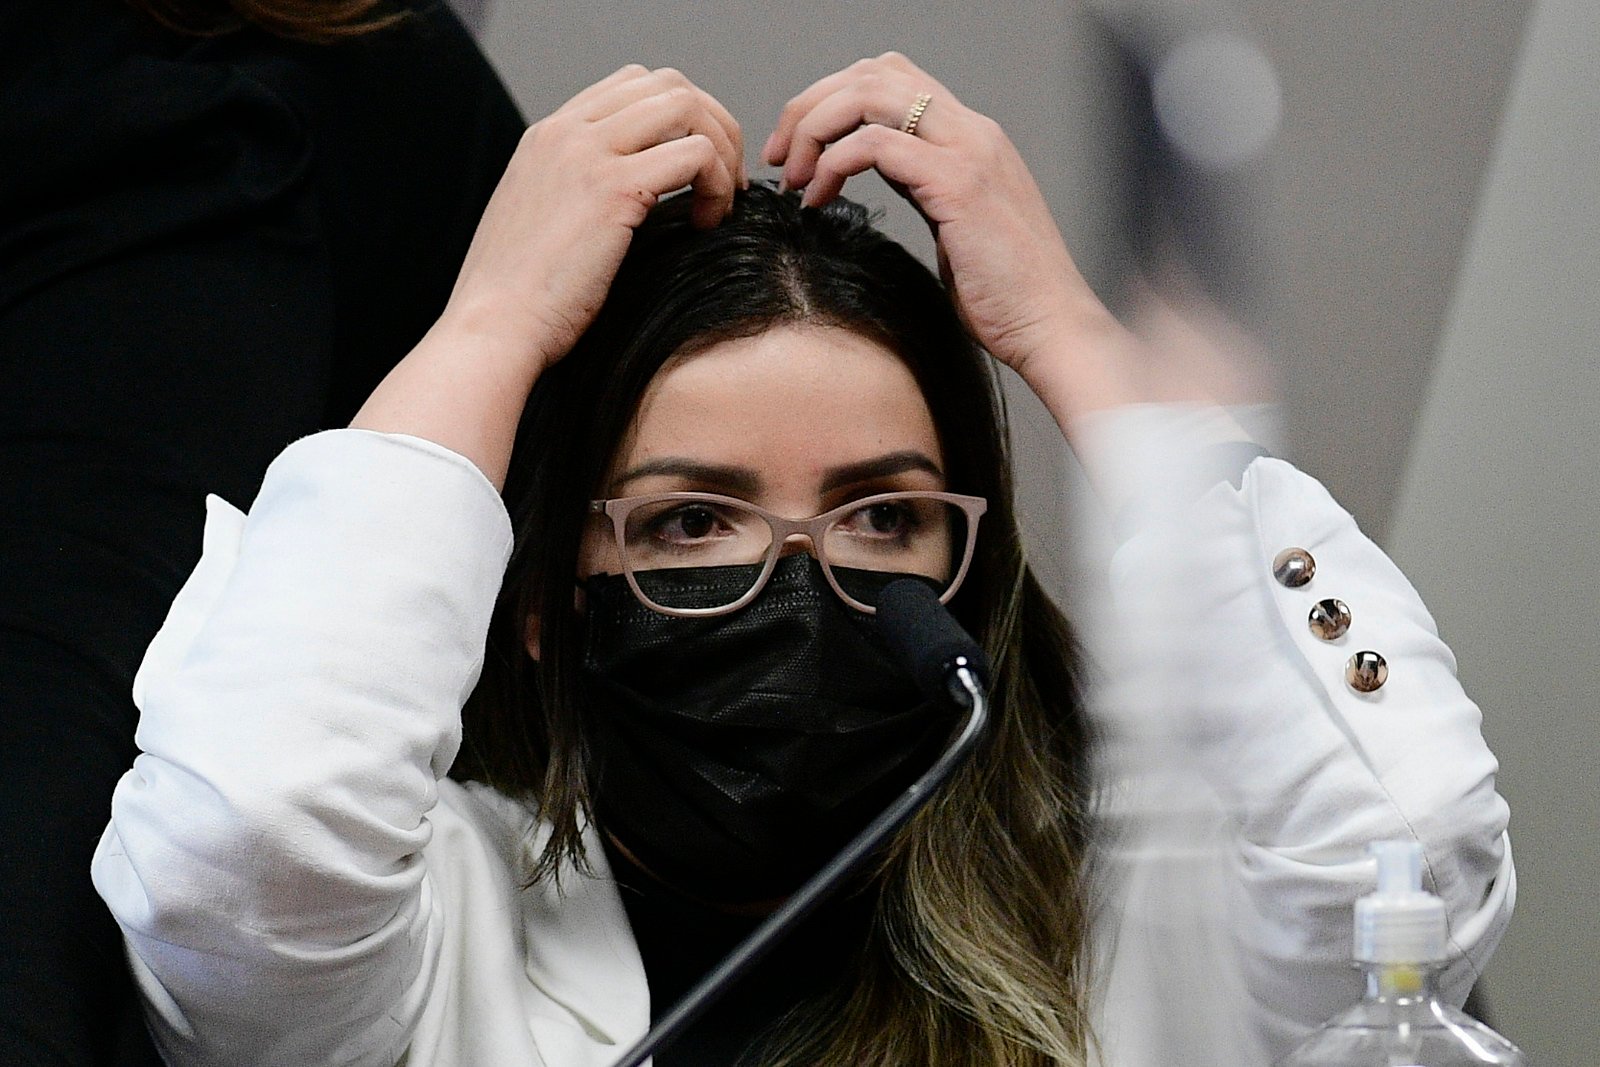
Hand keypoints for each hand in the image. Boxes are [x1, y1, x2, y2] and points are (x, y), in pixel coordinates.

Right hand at [445, 64, 745, 375]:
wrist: (492, 329)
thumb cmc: (520, 301)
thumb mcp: (541, 226)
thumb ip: (576, 196)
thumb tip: (630, 202)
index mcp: (547, 136)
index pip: (632, 86)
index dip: (681, 119)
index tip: (698, 169)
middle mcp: (566, 132)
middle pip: (667, 84)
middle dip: (712, 124)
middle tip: (726, 182)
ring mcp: (588, 154)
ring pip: (686, 107)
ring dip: (721, 150)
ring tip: (722, 201)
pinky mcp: (613, 189)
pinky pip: (697, 155)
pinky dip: (718, 185)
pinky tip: (707, 224)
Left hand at [763, 53, 1137, 423]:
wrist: (1051, 327)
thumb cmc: (1005, 294)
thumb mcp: (954, 223)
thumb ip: (920, 185)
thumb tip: (869, 169)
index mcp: (971, 135)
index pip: (891, 77)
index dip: (832, 100)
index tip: (799, 151)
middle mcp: (972, 130)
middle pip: (872, 73)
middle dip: (811, 106)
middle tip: (779, 157)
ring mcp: (969, 151)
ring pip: (868, 96)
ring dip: (814, 130)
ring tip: (793, 178)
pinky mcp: (958, 185)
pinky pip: (875, 146)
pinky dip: (833, 165)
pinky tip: (819, 201)